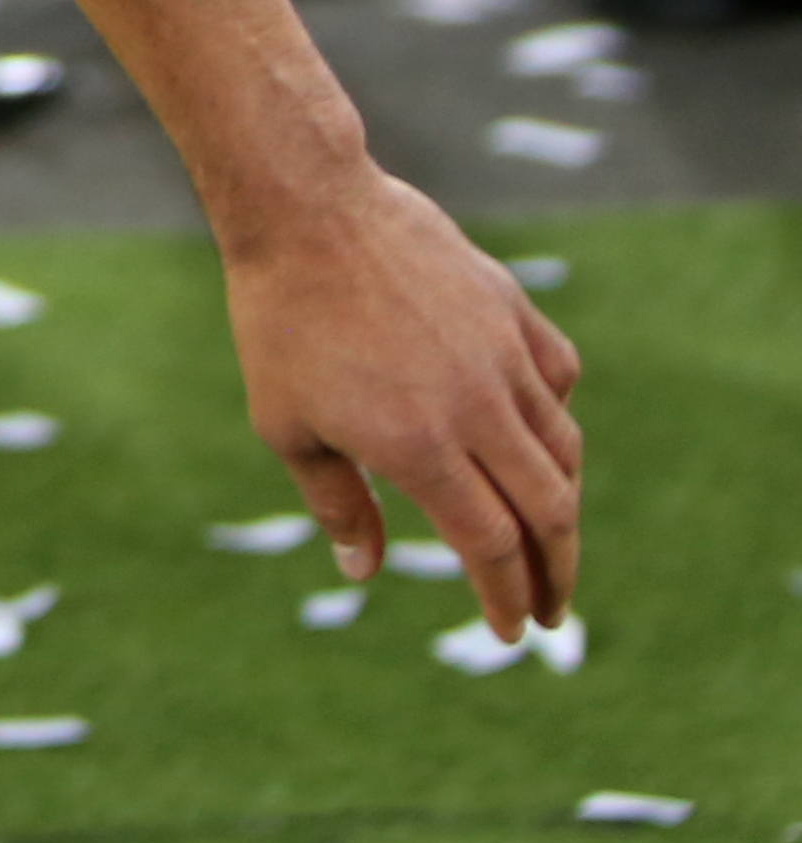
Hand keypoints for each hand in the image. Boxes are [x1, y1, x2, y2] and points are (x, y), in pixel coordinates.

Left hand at [223, 161, 581, 638]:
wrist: (307, 209)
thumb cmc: (280, 320)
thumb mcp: (285, 423)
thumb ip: (336, 503)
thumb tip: (364, 573)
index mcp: (418, 445)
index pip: (489, 546)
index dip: (506, 597)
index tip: (514, 632)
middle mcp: (476, 407)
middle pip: (547, 513)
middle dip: (555, 573)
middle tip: (552, 609)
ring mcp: (503, 356)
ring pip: (562, 451)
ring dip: (561, 505)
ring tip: (545, 536)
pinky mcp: (514, 311)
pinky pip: (557, 381)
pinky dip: (555, 420)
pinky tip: (535, 438)